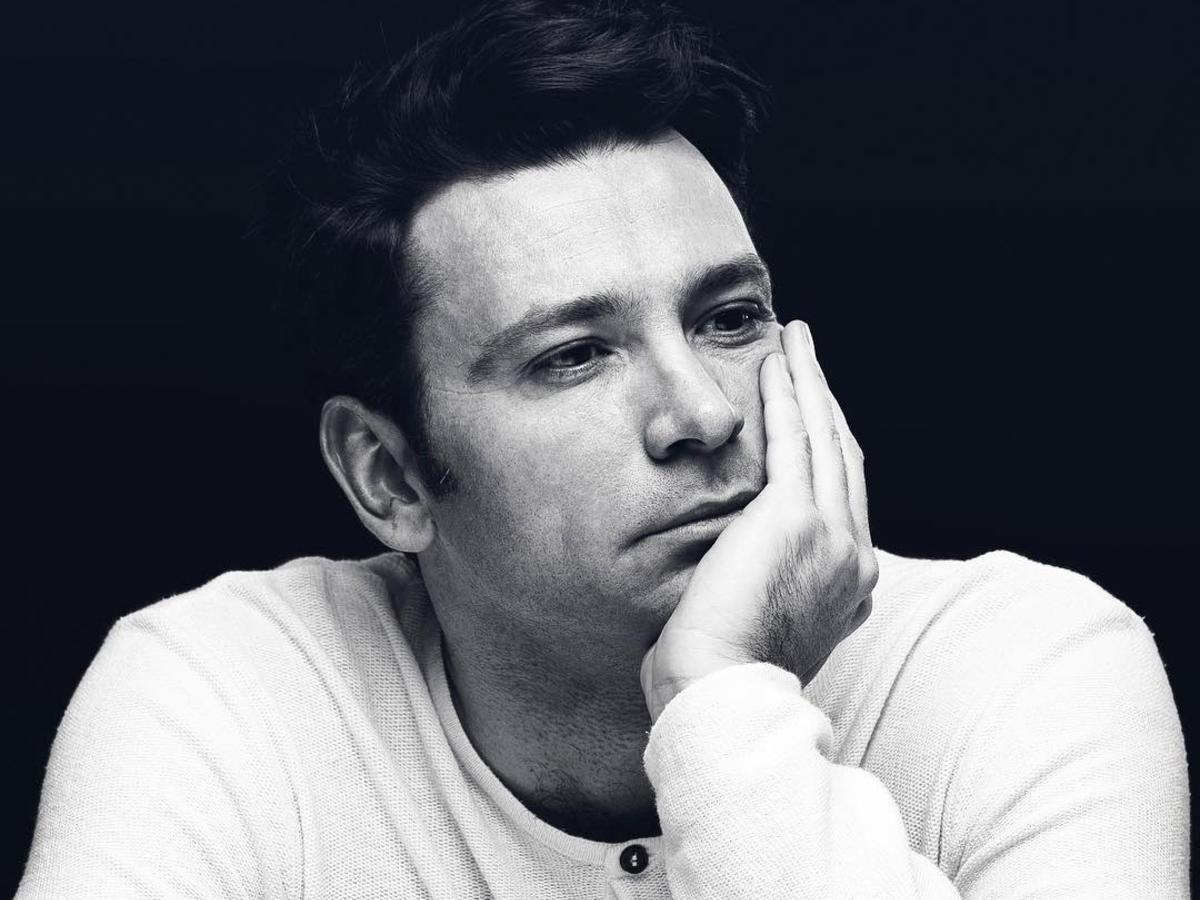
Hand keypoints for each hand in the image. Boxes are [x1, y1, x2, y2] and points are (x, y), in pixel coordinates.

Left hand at [640, 320, 876, 722]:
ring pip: (826, 436)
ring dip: (810, 381)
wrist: (719, 696)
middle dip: (825, 400)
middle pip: (844, 456)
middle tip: (807, 356)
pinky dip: (788, 392)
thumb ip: (769, 591)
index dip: (828, 445)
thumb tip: (741, 577)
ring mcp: (833, 536)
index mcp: (848, 585)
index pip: (843, 496)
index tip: (811, 411)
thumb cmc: (719, 677)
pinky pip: (795, 437)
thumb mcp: (760, 629)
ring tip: (796, 339)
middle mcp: (853, 557)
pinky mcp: (796, 518)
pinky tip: (777, 359)